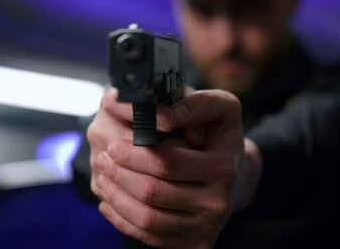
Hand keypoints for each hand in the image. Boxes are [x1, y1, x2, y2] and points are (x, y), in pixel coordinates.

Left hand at [87, 89, 262, 247]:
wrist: (237, 176)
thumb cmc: (219, 136)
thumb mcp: (221, 108)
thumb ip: (195, 103)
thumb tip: (165, 115)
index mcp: (222, 167)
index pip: (167, 164)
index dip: (134, 155)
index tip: (113, 145)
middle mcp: (216, 202)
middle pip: (153, 193)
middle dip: (120, 175)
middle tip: (102, 158)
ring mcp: (205, 227)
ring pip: (148, 219)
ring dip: (117, 198)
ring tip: (102, 177)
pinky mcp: (194, 244)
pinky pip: (150, 237)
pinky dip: (123, 221)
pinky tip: (109, 202)